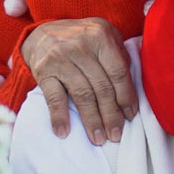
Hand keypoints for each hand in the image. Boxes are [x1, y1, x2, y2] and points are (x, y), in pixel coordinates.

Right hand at [21, 18, 136, 144]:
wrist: (41, 34)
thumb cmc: (80, 39)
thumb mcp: (103, 35)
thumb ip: (119, 55)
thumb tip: (132, 86)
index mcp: (100, 36)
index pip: (118, 72)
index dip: (126, 97)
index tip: (130, 116)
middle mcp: (81, 46)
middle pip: (101, 87)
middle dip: (111, 115)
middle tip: (116, 135)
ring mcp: (60, 58)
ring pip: (82, 95)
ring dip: (91, 121)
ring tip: (98, 139)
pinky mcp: (43, 71)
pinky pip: (54, 98)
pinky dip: (59, 116)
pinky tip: (64, 132)